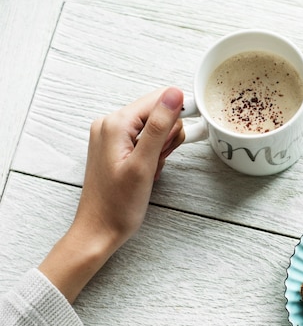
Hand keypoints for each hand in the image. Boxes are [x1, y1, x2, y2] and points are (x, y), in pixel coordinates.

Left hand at [39, 87, 184, 301]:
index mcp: (115, 123)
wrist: (99, 231)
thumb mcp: (144, 164)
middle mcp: (110, 124)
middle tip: (156, 161)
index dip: (178, 116)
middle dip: (167, 138)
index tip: (181, 139)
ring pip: (154, 128)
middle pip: (157, 113)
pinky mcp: (116, 147)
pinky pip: (145, 140)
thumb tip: (174, 95)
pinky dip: (152, 154)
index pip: (159, 100)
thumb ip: (160, 126)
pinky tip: (147, 171)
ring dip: (161, 149)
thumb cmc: (118, 206)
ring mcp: (112, 135)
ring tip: (150, 169)